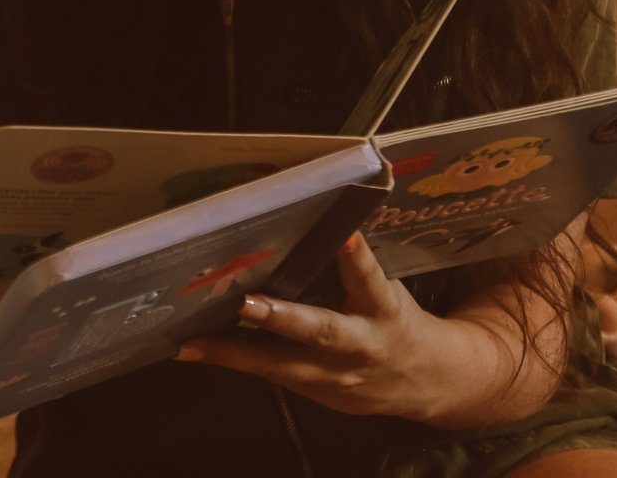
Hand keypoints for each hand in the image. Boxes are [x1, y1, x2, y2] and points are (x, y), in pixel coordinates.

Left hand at [174, 234, 501, 422]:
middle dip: (281, 319)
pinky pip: (270, 375)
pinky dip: (234, 361)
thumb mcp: (385, 290)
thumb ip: (350, 267)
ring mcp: (335, 377)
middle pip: (320, 331)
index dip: (355, 257)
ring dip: (234, 352)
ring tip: (191, 342)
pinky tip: (196, 349)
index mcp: (383, 309)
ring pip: (281, 365)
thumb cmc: (393, 319)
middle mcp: (359, 345)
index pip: (369, 278)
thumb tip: (310, 221)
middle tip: (243, 303)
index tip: (343, 233)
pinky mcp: (315, 395)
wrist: (425, 381)